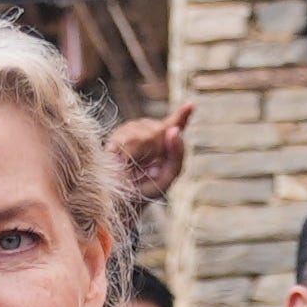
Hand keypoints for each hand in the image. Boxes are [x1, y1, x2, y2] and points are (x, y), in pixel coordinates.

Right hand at [106, 101, 195, 217]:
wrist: (118, 201)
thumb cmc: (144, 191)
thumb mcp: (168, 177)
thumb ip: (178, 155)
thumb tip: (174, 130)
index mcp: (160, 143)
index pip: (173, 125)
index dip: (182, 115)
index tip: (190, 105)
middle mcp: (145, 132)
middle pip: (161, 128)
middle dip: (160, 148)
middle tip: (150, 168)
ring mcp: (129, 132)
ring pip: (147, 132)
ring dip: (145, 152)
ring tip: (136, 168)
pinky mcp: (115, 137)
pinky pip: (132, 139)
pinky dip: (132, 153)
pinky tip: (125, 162)